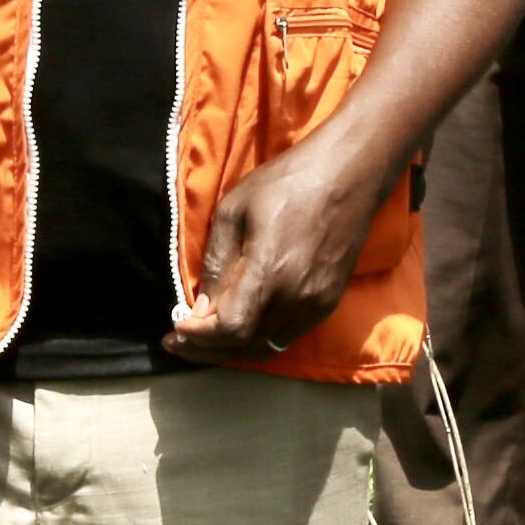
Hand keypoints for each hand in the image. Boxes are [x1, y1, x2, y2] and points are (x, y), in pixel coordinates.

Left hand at [172, 141, 393, 364]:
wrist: (349, 175)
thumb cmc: (286, 182)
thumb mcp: (233, 210)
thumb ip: (216, 263)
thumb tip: (202, 308)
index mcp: (270, 272)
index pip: (230, 328)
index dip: (198, 337)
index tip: (175, 328)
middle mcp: (296, 298)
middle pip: (245, 346)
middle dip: (206, 349)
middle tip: (178, 341)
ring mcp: (316, 305)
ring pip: (266, 347)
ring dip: (232, 349)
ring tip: (204, 339)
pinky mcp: (328, 303)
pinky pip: (286, 335)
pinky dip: (258, 339)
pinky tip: (241, 326)